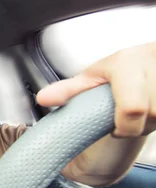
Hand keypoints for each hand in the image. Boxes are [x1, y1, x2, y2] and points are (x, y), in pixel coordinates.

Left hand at [36, 41, 155, 137]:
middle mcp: (153, 72)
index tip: (116, 129)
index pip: (132, 109)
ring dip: (151, 123)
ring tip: (143, 110)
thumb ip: (69, 89)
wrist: (154, 58)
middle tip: (129, 117)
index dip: (124, 127)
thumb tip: (43, 98)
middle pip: (151, 117)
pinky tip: (153, 112)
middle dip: (139, 125)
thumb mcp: (94, 76)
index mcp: (128, 67)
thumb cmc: (124, 67)